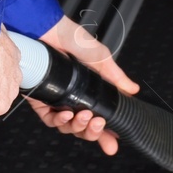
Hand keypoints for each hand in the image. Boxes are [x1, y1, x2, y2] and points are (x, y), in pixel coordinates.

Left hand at [26, 14, 139, 155]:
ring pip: (68, 127)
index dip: (107, 133)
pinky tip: (67, 114)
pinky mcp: (40, 100)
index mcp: (89, 90)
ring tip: (85, 117)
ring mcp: (57, 100)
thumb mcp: (99, 57)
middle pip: (84, 127)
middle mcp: (73, 97)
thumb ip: (114, 76)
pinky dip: (59, 121)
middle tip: (99, 124)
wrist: (46, 29)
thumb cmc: (70, 37)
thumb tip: (132, 89)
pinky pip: (50, 120)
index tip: (114, 142)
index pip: (100, 116)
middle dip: (93, 132)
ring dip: (78, 126)